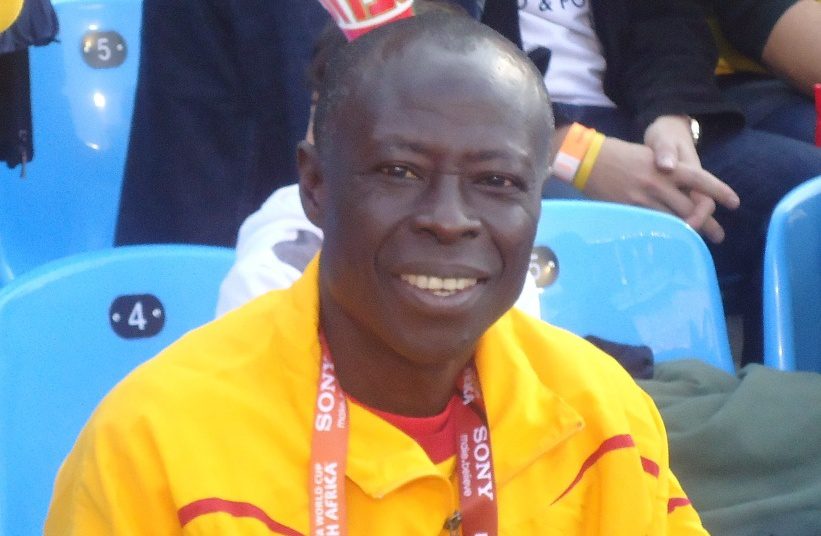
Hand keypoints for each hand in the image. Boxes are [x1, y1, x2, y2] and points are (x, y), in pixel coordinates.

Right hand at [582, 129, 738, 243]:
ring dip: (689, 233)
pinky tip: (671, 241)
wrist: (588, 160)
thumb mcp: (649, 156)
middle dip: (708, 223)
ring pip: (674, 221)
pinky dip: (665, 234)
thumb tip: (686, 192)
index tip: (734, 203)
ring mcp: (643, 199)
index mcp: (666, 167)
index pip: (700, 179)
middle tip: (719, 236)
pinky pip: (652, 226)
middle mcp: (659, 183)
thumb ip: (668, 172)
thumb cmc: (620, 155)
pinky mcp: (630, 210)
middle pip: (691, 207)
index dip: (719, 191)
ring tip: (699, 244)